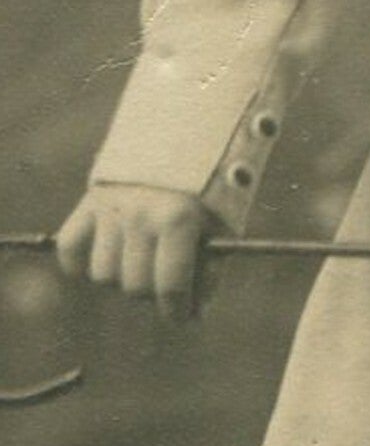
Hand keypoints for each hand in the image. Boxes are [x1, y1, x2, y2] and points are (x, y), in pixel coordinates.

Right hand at [56, 183, 219, 321]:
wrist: (185, 128)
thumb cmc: (210, 183)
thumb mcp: (223, 220)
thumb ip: (212, 267)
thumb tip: (195, 315)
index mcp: (179, 218)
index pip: (171, 286)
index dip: (177, 311)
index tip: (182, 317)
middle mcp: (141, 215)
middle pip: (135, 286)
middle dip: (152, 293)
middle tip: (164, 283)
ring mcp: (112, 208)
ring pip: (103, 274)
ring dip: (122, 277)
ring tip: (142, 262)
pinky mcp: (90, 200)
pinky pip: (70, 248)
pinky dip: (79, 262)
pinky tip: (104, 259)